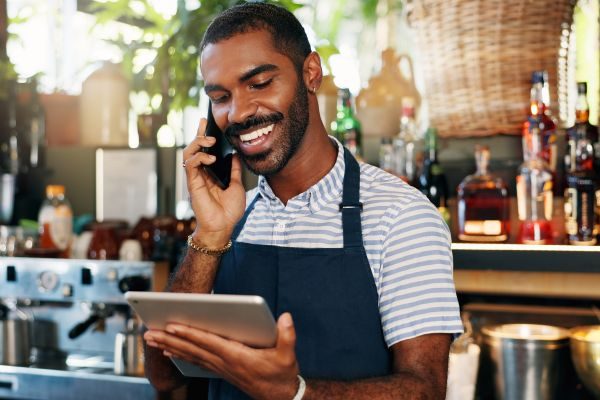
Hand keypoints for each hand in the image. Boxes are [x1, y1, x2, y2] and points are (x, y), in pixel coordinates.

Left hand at [144, 313, 299, 399]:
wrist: (280, 396)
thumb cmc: (282, 374)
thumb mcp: (288, 355)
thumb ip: (287, 335)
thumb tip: (285, 317)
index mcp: (237, 357)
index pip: (208, 343)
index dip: (190, 334)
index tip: (172, 326)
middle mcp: (225, 363)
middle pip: (192, 349)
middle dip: (170, 340)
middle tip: (149, 333)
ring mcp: (221, 368)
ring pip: (191, 356)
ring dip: (171, 347)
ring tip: (153, 340)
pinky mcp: (222, 370)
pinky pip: (197, 361)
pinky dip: (182, 355)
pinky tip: (171, 351)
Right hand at [182, 119, 245, 246]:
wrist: (224, 227)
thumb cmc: (229, 210)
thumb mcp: (237, 185)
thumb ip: (234, 170)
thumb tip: (236, 155)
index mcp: (210, 173)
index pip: (204, 150)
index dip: (203, 135)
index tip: (205, 121)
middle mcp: (201, 174)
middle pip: (194, 148)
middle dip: (198, 133)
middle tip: (205, 124)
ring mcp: (195, 178)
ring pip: (188, 153)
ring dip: (197, 143)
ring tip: (210, 140)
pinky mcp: (192, 184)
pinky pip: (190, 165)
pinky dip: (199, 158)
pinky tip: (210, 158)